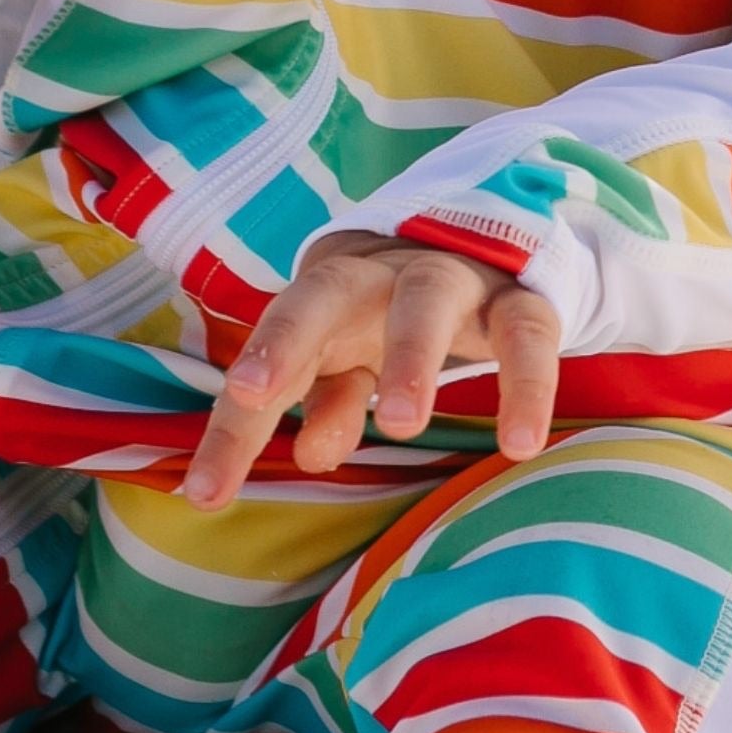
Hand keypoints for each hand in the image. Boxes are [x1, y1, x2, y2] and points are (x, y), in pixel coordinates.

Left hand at [181, 232, 562, 512]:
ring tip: (400, 426)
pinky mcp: (520, 300)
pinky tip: (519, 442)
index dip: (236, 417)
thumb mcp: (353, 362)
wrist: (486, 244)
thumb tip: (311, 454)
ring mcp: (452, 280)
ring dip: (408, 356)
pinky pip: (524, 334)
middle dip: (284, 338)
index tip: (206, 488)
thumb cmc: (392, 318)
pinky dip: (525, 383)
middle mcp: (379, 278)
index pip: (266, 360)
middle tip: (252, 394)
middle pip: (321, 291)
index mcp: (325, 298)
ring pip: (425, 299)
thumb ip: (327, 403)